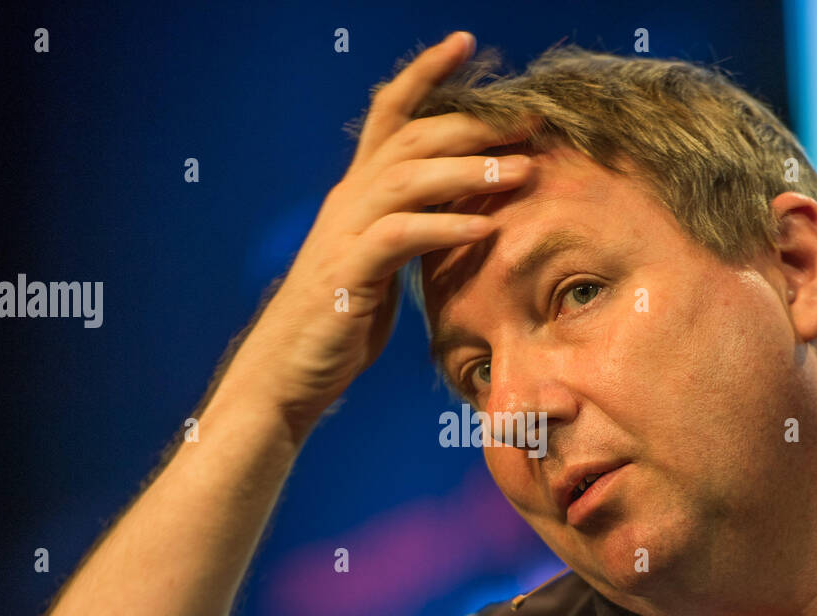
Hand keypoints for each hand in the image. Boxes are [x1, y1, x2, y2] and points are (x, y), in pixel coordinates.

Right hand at [256, 30, 539, 442]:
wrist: (287, 372)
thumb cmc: (340, 322)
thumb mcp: (383, 265)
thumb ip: (415, 230)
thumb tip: (465, 213)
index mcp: (358, 193)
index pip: (390, 114)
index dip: (424, 73)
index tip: (466, 42)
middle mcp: (349, 201)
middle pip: (412, 138)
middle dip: (472, 123)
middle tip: (529, 119)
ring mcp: (345, 233)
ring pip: (406, 179)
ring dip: (468, 170)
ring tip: (522, 171)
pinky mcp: (348, 273)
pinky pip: (400, 236)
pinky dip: (444, 226)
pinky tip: (485, 227)